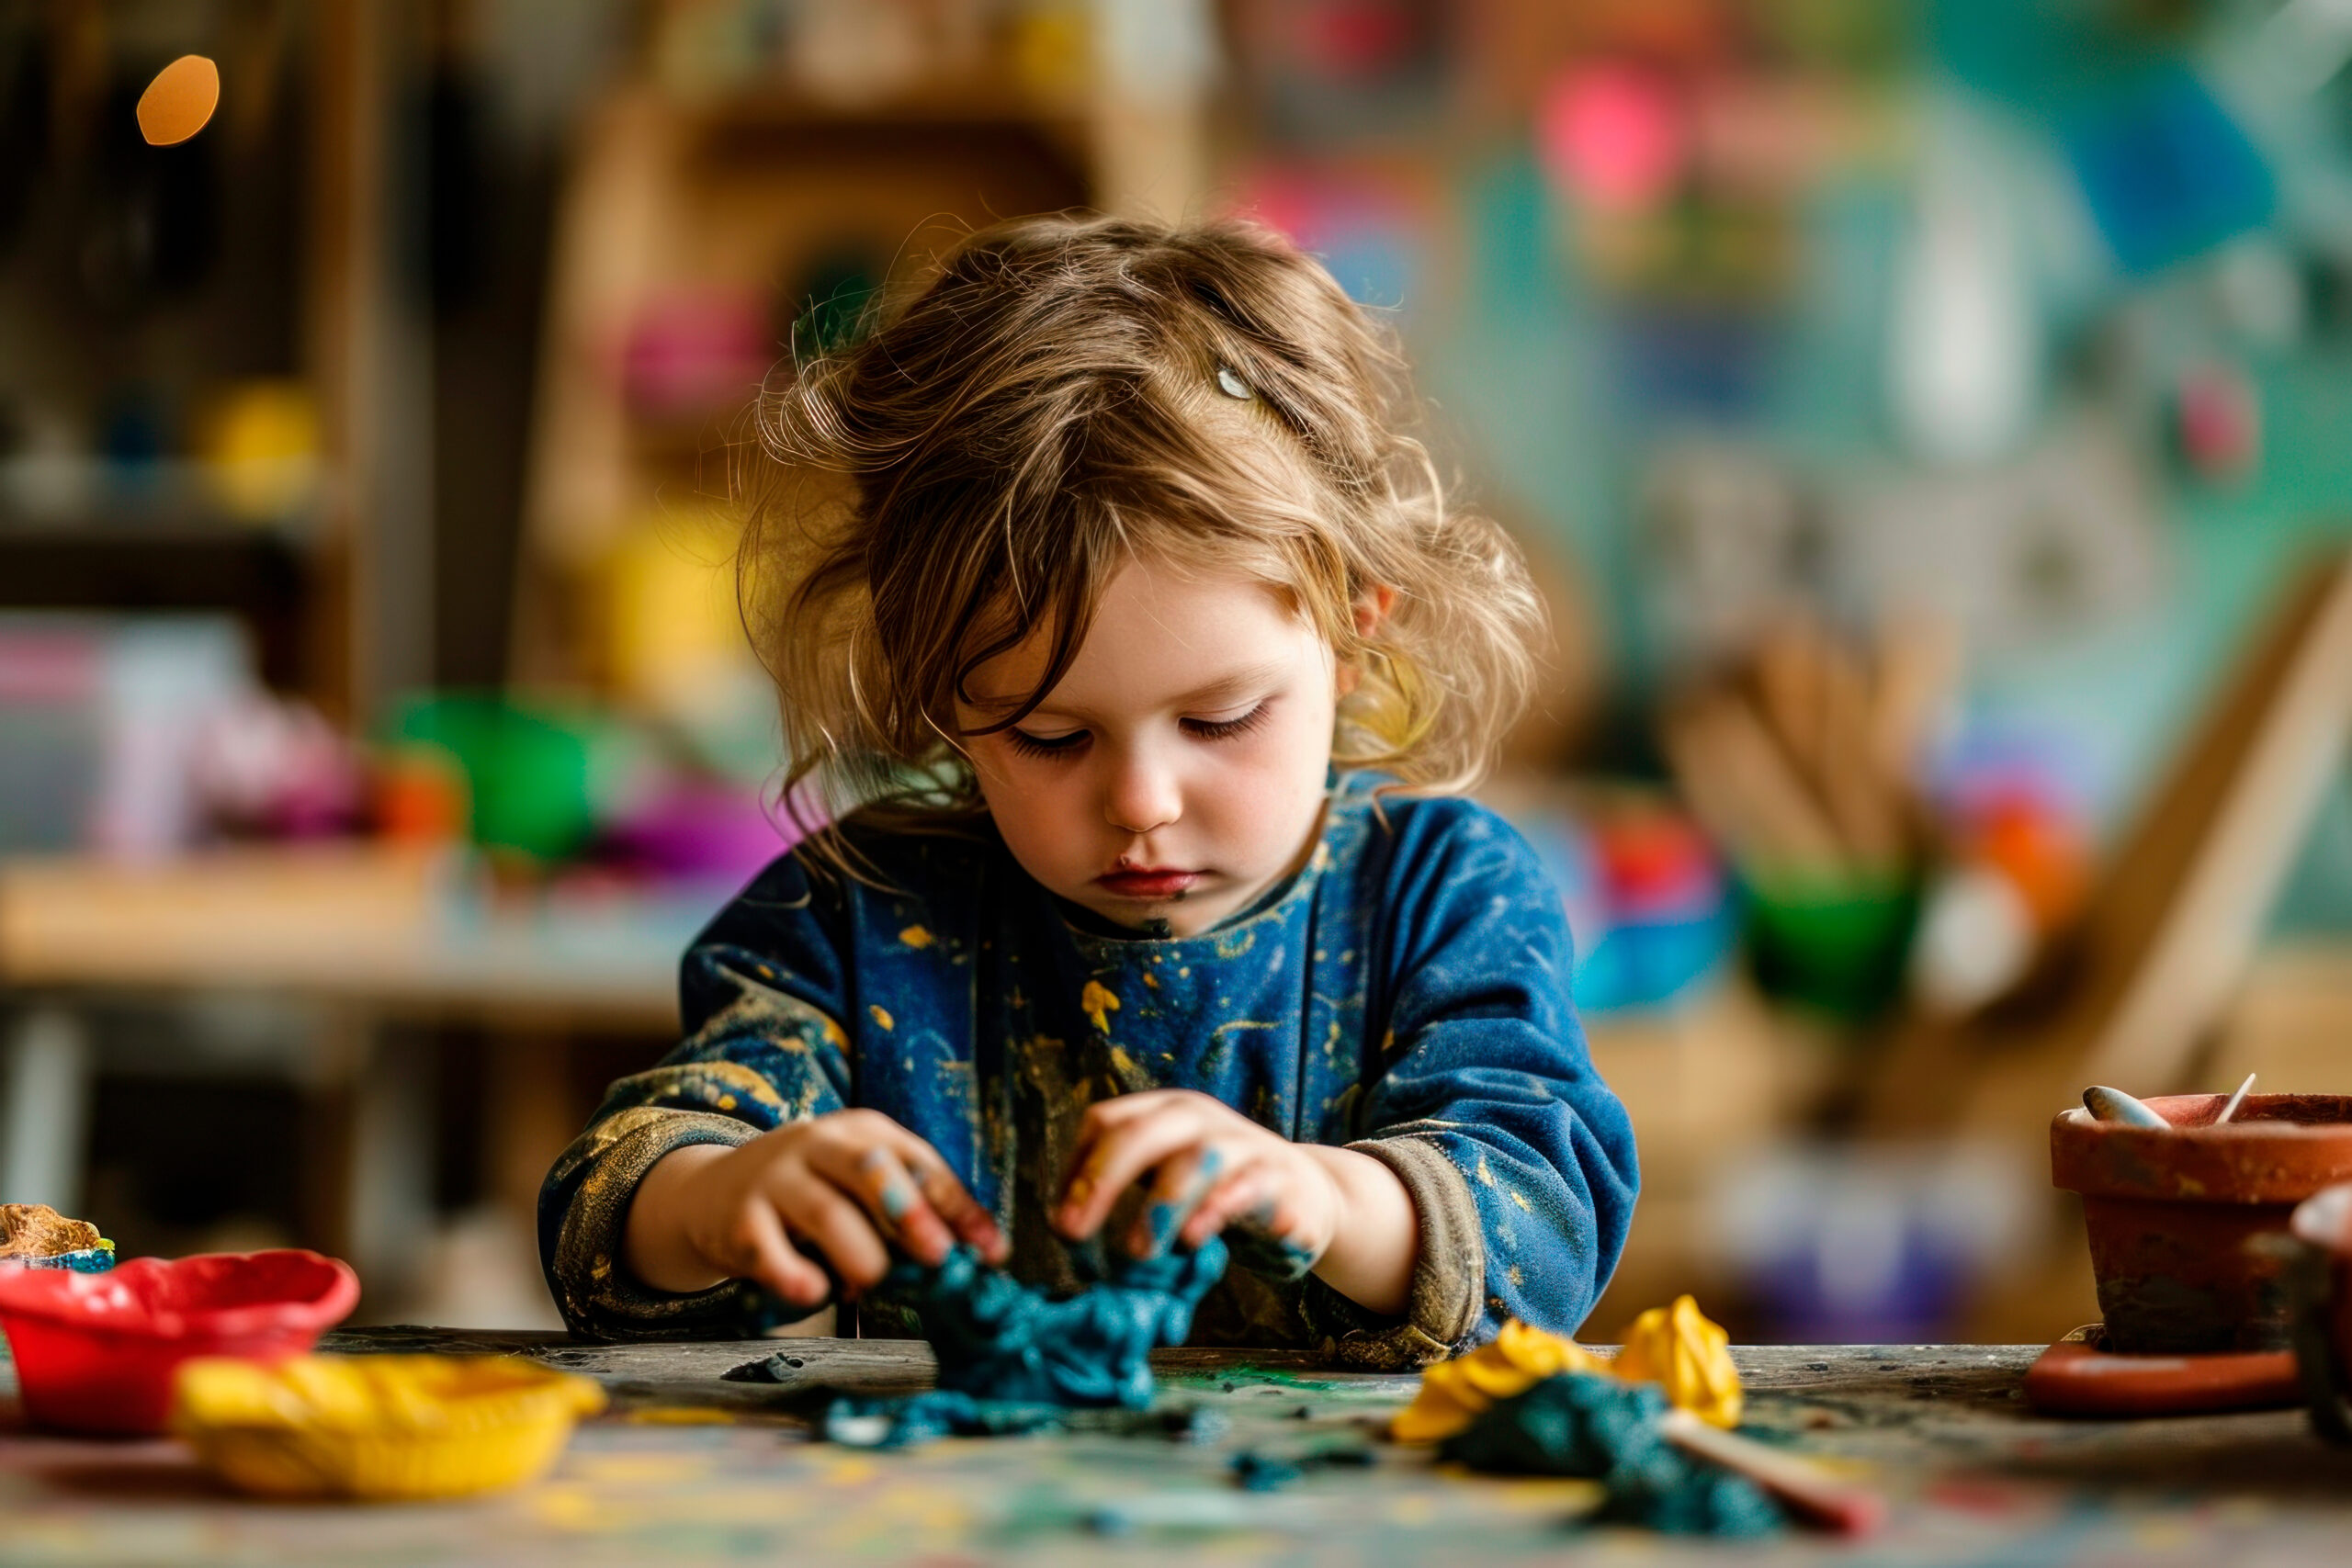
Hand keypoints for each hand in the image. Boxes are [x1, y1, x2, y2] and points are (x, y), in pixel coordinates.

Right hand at [625, 1110, 1005, 1305]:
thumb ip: (917, 1214)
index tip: (992, 1253)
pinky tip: (813, 1292)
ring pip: (826, 1211)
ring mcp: (777, 1178)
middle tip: (939, 1257)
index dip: (960, 1209)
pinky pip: (768, 1248)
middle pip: (871, 1170)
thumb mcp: (864, 1189)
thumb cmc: (814, 1192)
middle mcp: (821, 1144)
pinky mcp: (740, 1218)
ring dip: (859, 1254)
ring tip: (872, 1282)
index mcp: (865, 1132)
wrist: (714, 1191)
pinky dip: (793, 1273)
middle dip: (911, 1213)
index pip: (922, 1164)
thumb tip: (986, 1255)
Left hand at [1053, 1089, 1341, 1265]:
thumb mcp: (1163, 1179)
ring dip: (1161, 1204)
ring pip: (1195, 1159)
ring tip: (1137, 1251)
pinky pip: (1249, 1186)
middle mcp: (1199, 1118)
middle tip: (1073, 1234)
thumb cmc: (1216, 1191)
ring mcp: (1242, 1143)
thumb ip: (1121, 1192)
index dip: (1077, 1170)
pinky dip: (1219, 1209)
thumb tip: (1061, 1229)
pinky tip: (1195, 1239)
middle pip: (1141, 1134)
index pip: (1105, 1122)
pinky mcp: (1279, 1177)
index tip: (1061, 1227)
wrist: (1306, 1194)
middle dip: (1101, 1181)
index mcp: (1162, 1112)